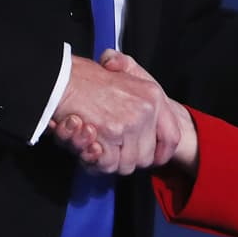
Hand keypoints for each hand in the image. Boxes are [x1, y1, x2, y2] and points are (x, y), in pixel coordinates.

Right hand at [98, 50, 198, 175]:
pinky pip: (109, 163)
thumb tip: (149, 121)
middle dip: (127, 158)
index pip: (172, 136)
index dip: (162, 153)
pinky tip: (89, 145)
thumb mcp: (124, 72)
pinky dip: (96, 160)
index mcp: (154, 96)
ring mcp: (130, 122)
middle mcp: (146, 110)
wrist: (64, 78)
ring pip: (127, 164)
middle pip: (146, 156)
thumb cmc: (89, 78)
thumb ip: (140, 93)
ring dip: (109, 161)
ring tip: (96, 144)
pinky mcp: (111, 132)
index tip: (154, 159)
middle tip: (110, 148)